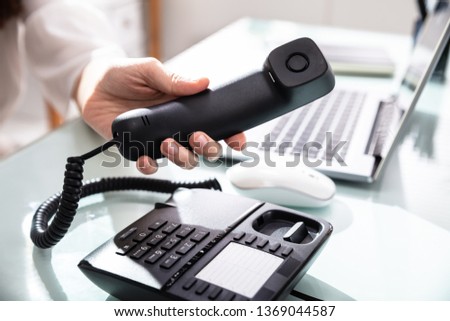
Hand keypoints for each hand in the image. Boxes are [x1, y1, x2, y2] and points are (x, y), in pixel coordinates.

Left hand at [75, 57, 245, 173]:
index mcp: (184, 108)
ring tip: (167, 144)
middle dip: (207, 149)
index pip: (214, 124)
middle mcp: (175, 127)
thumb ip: (174, 79)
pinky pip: (149, 166)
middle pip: (202, 148)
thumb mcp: (149, 70)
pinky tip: (146, 158)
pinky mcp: (137, 149)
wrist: (91, 86)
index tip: (237, 140)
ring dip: (181, 157)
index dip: (230, 135)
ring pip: (181, 160)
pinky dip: (150, 166)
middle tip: (197, 138)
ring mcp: (158, 140)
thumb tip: (202, 81)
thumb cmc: (122, 74)